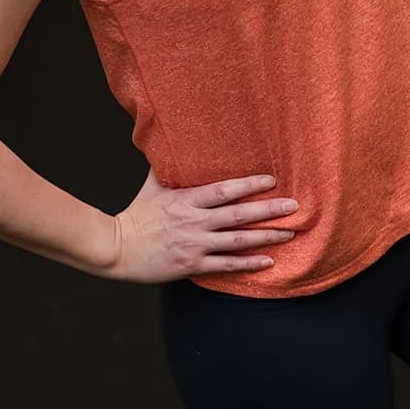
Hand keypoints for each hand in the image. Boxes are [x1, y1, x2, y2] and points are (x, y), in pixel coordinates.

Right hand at [108, 169, 297, 282]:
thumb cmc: (137, 214)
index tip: (272, 181)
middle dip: (268, 210)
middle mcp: (194, 221)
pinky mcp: (191, 265)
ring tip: (289, 233)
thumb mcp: (153, 185)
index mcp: (186, 199)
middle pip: (238, 214)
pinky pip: (226, 265)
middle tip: (294, 206)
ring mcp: (194, 245)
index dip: (249, 185)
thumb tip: (176, 143)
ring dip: (266, 237)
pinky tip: (268, 261)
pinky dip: (248, 263)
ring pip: (237, 240)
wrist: (116, 248)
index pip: (223, 190)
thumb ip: (170, 168)